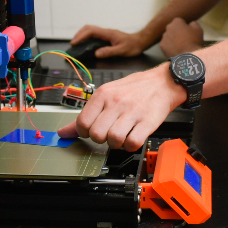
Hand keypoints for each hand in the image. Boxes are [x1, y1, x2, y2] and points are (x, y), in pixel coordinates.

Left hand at [57, 64, 185, 149]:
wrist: (163, 82)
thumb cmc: (135, 89)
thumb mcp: (107, 94)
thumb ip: (87, 113)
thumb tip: (64, 132)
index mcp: (103, 94)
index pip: (82, 122)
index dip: (85, 132)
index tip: (93, 130)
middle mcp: (116, 102)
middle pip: (96, 134)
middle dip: (101, 139)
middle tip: (108, 133)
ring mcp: (132, 112)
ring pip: (113, 140)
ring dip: (116, 143)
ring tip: (121, 135)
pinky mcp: (148, 122)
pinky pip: (132, 143)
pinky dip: (130, 146)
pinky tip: (132, 138)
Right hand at [70, 24, 150, 58]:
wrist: (140, 42)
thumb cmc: (132, 46)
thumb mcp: (122, 51)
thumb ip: (109, 52)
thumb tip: (96, 53)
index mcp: (108, 33)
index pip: (91, 31)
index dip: (81, 36)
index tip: (74, 43)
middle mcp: (105, 32)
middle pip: (88, 28)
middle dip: (79, 34)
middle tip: (73, 43)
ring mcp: (106, 33)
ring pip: (91, 30)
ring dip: (82, 35)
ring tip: (76, 44)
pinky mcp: (107, 36)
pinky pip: (94, 34)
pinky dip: (87, 37)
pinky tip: (85, 44)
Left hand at [159, 18, 203, 57]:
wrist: (187, 56)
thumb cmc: (194, 41)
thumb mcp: (198, 29)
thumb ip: (193, 23)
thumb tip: (190, 24)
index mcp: (177, 22)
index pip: (179, 21)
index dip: (184, 27)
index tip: (188, 32)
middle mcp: (168, 27)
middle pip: (173, 28)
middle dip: (177, 32)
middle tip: (184, 39)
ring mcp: (164, 36)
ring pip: (168, 36)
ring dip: (173, 39)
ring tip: (180, 46)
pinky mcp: (162, 46)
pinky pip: (166, 45)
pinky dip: (169, 47)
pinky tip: (176, 51)